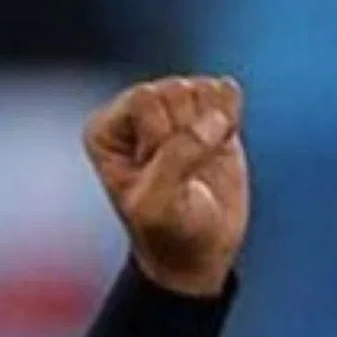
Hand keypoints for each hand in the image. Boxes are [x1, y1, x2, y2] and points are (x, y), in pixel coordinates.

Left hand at [83, 76, 249, 296]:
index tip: (158, 174)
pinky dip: (231, 115)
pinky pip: (225, 90)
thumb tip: (215, 118)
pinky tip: (220, 143)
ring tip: (198, 161)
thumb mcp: (159, 204)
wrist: (198, 248)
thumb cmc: (167, 231)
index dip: (163, 137)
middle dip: (188, 132)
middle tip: (182, 170)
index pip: (145, 99)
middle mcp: (132, 113)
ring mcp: (170, 108)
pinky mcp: (206, 111)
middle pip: (175, 90)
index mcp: (104, 130)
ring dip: (210, 127)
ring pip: (201, 88)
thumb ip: (177, 158)